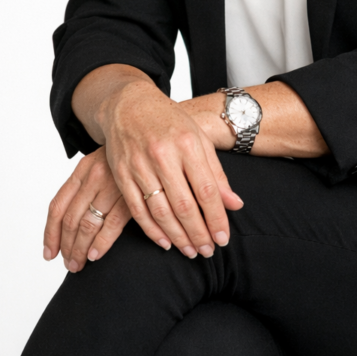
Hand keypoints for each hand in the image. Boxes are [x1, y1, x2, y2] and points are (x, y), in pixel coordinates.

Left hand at [43, 146, 130, 271]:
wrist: (148, 137)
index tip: (49, 253)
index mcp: (82, 170)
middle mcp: (93, 177)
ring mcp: (111, 185)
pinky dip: (101, 243)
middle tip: (69, 264)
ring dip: (80, 250)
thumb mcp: (100, 164)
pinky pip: (111, 224)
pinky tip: (95, 255)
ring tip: (79, 264)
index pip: (57, 207)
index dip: (50, 234)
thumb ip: (85, 188)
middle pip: (71, 220)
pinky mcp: (131, 195)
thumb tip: (68, 224)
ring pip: (88, 225)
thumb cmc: (124, 158)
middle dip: (67, 247)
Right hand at [97, 77, 243, 261]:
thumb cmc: (169, 121)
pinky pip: (137, 210)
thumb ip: (216, 173)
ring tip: (190, 251)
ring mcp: (139, 165)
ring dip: (177, 236)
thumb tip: (234, 205)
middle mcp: (163, 155)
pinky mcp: (121, 174)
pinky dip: (151, 230)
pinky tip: (165, 242)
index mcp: (188, 144)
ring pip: (160, 211)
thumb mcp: (199, 138)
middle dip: (198, 233)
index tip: (223, 238)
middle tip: (208, 251)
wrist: (129, 104)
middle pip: (184, 205)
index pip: (207, 190)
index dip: (216, 218)